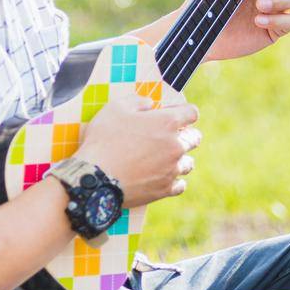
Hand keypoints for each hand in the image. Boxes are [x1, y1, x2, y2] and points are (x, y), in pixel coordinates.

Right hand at [77, 94, 200, 207]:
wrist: (94, 178)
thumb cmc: (103, 140)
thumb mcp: (115, 108)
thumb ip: (137, 101)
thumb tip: (149, 104)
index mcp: (167, 123)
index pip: (191, 113)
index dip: (185, 112)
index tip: (177, 115)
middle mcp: (176, 146)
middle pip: (194, 139)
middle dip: (186, 135)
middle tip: (173, 137)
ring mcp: (172, 169)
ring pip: (188, 163)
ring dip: (180, 159)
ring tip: (167, 159)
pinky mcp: (164, 189)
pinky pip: (180, 185)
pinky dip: (174, 181)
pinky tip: (165, 178)